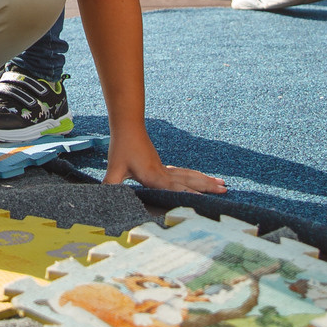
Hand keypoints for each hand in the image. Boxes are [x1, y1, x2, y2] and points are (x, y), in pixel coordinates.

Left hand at [100, 128, 223, 194]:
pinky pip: (184, 173)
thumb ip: (109, 185)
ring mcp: (165, 169)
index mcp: (153, 176)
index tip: (203, 201)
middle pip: (189, 181)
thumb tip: (101, 197)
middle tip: (225, 191)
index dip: (188, 195)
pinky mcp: (163, 166)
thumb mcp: (113, 169)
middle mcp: (163, 173)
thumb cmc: (122, 147)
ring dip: (205, 181)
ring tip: (222, 185)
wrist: (128, 125)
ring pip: (190, 176)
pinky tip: (203, 179)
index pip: (174, 189)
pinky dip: (196, 177)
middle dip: (207, 187)